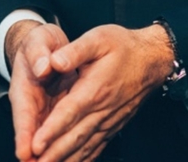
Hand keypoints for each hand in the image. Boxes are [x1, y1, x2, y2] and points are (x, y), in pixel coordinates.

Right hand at [7, 21, 74, 161]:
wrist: (45, 47)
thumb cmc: (40, 44)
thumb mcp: (39, 41)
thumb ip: (39, 54)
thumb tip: (43, 68)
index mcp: (24, 90)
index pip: (23, 115)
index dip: (24, 135)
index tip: (25, 152)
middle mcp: (31, 107)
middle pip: (33, 136)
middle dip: (36, 156)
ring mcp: (44, 115)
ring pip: (47, 141)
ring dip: (54, 157)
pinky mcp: (56, 118)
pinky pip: (60, 137)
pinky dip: (68, 152)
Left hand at [30, 24, 173, 161]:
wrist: (151, 60)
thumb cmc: (123, 47)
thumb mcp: (98, 38)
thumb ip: (75, 50)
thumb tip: (54, 61)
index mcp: (94, 88)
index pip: (69, 113)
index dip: (51, 130)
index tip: (35, 144)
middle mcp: (102, 109)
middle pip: (74, 137)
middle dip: (54, 154)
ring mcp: (108, 120)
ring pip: (85, 146)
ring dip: (66, 160)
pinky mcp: (113, 126)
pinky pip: (97, 147)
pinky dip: (84, 159)